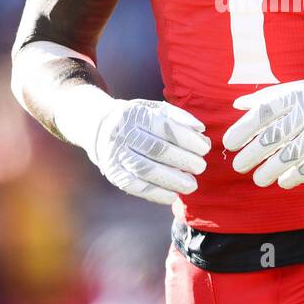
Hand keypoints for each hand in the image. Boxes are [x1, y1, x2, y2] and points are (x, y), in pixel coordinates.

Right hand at [94, 99, 210, 204]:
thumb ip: (178, 116)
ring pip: (147, 170)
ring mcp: (115, 155)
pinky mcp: (113, 174)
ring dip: (173, 180)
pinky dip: (156, 194)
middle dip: (184, 161)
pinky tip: (172, 195)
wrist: (99, 127)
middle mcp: (122, 134)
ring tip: (192, 185)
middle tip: (201, 167)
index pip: (166, 128)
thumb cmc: (136, 118)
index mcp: (135, 114)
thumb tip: (200, 130)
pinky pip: (135, 187)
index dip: (188, 140)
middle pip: (157, 150)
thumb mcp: (153, 108)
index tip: (204, 148)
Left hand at [223, 70, 303, 189]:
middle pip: (275, 137)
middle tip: (238, 166)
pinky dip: (297, 176)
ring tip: (258, 179)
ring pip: (292, 155)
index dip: (244, 129)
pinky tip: (283, 182)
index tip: (229, 143)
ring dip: (272, 170)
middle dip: (253, 154)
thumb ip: (266, 98)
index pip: (264, 113)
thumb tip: (237, 105)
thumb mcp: (296, 88)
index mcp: (295, 96)